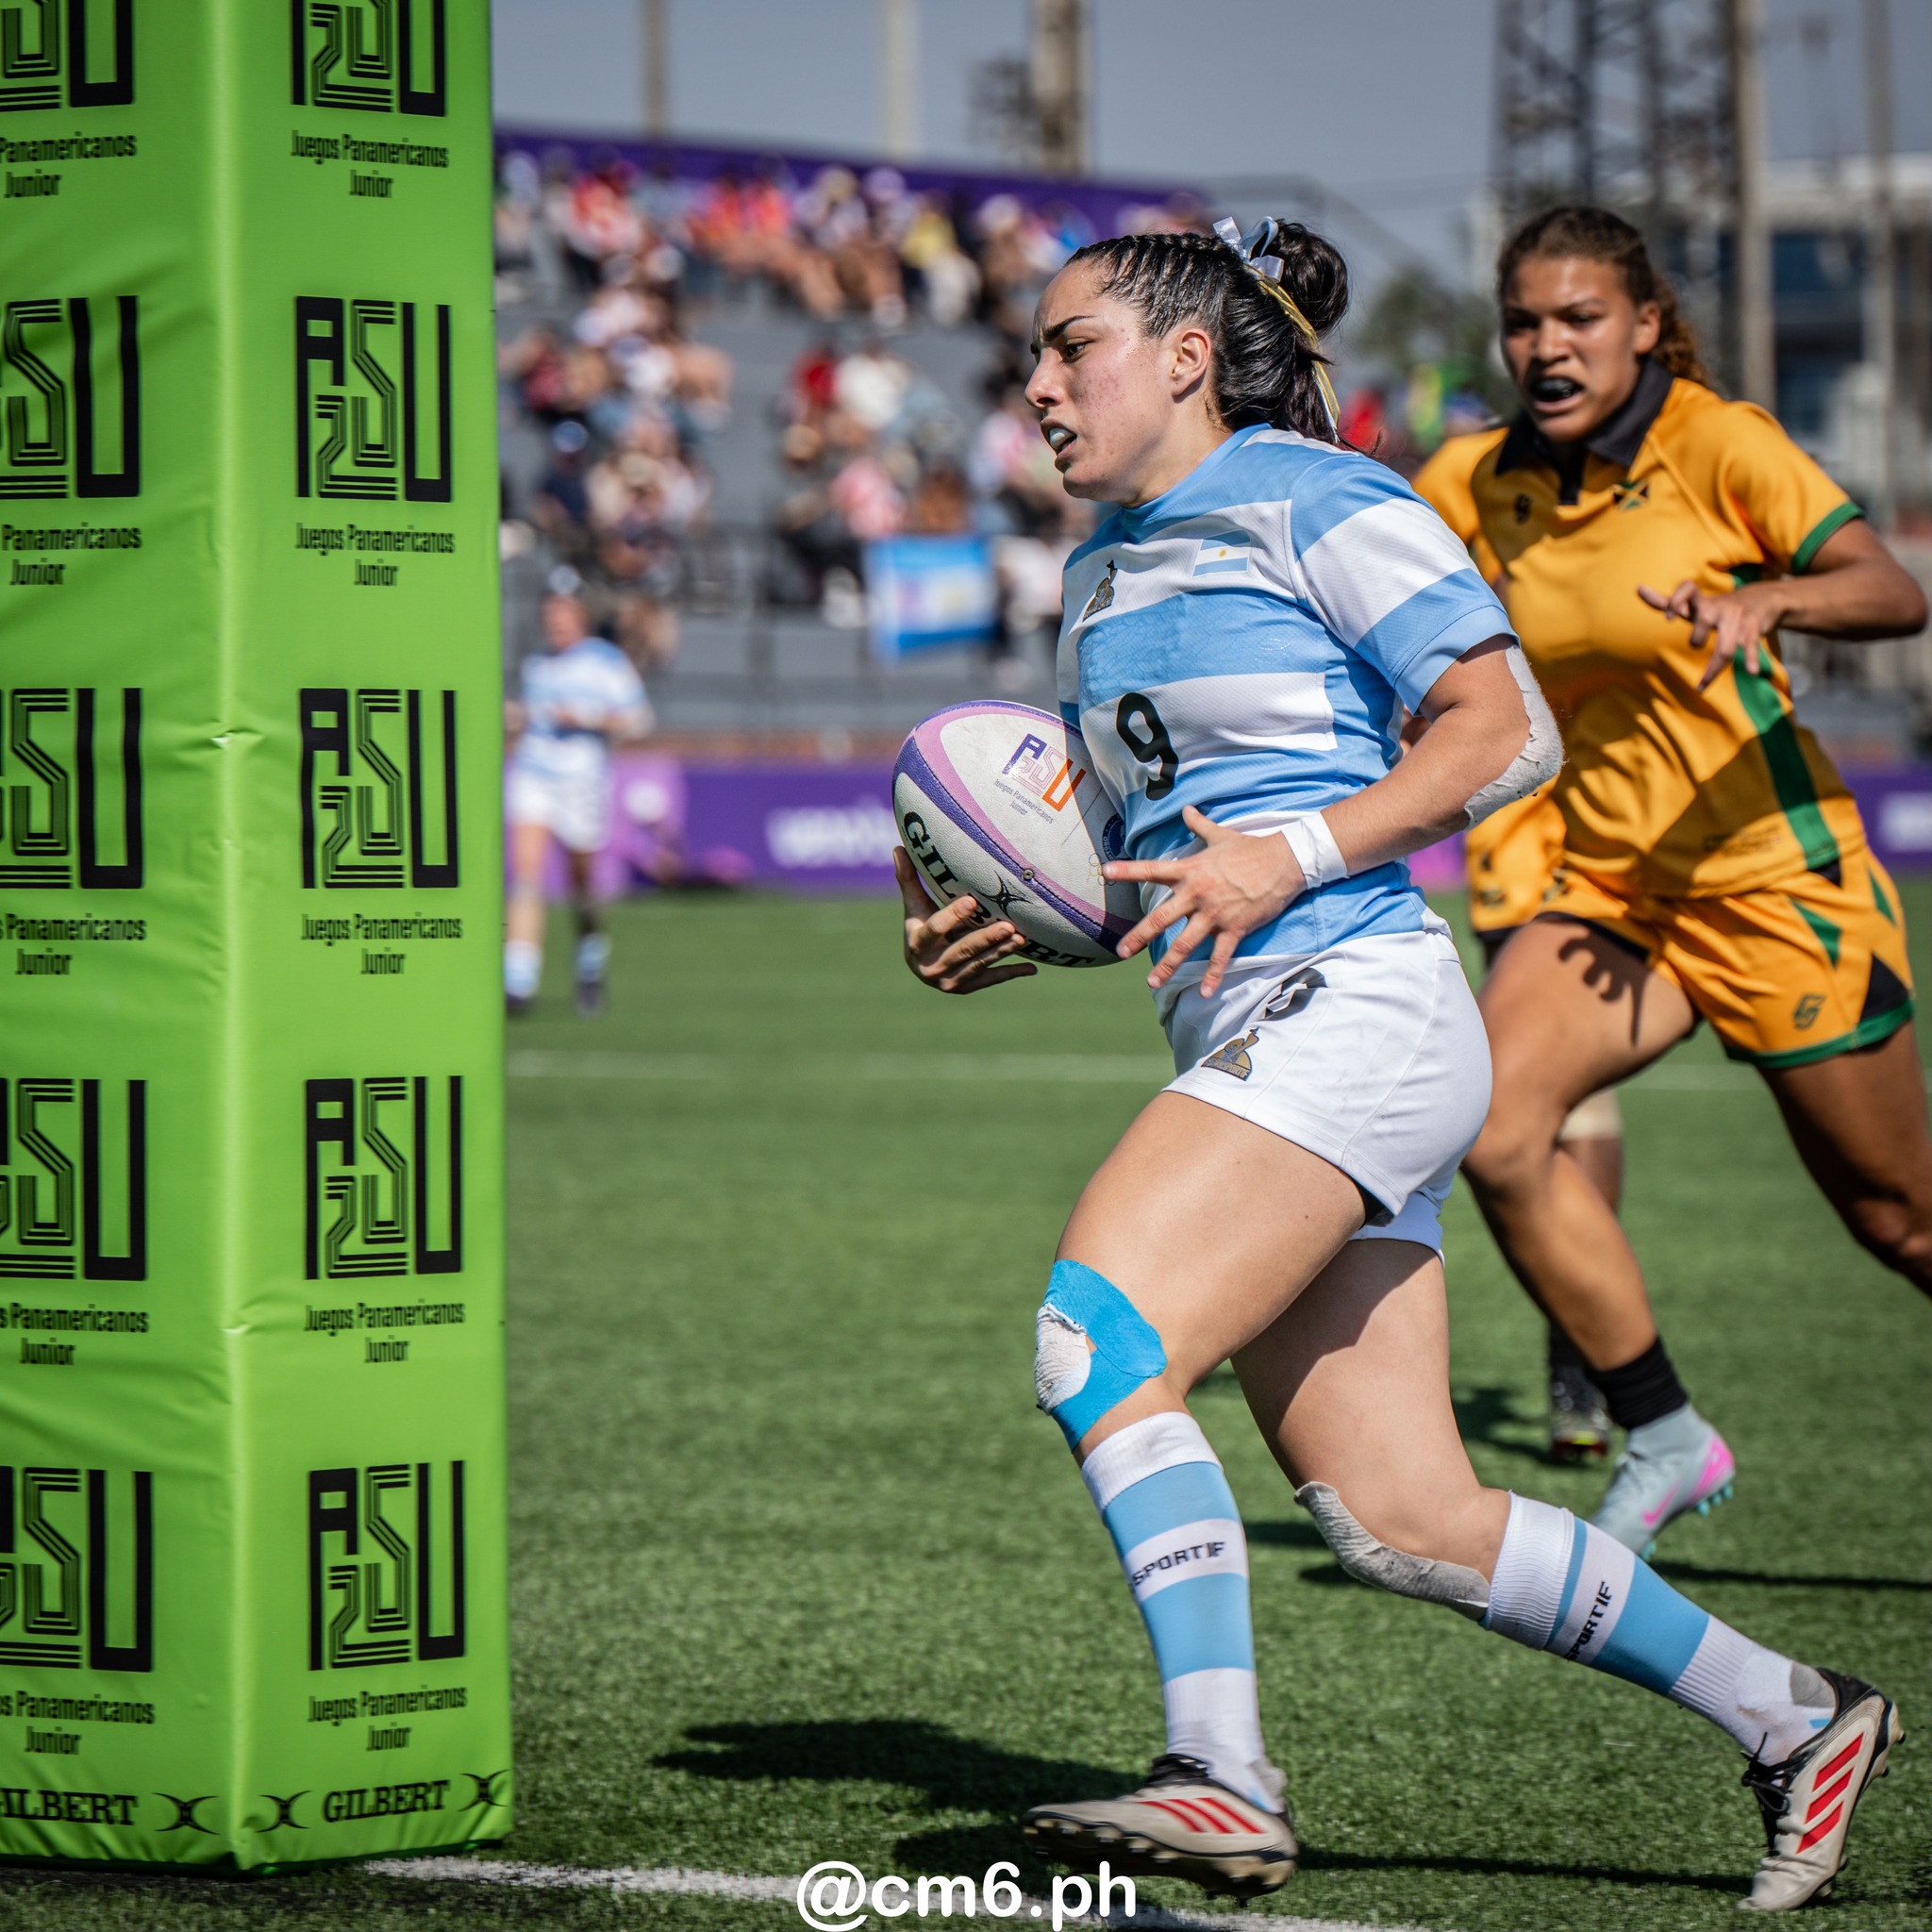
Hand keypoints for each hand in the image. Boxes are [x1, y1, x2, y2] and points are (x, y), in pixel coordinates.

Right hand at [893, 847, 1037, 993]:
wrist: (922, 965)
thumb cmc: (921, 926)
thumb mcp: (914, 906)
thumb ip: (908, 879)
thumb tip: (897, 846)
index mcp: (917, 943)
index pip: (935, 929)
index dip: (952, 916)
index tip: (972, 901)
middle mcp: (930, 967)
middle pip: (962, 950)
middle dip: (986, 938)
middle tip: (1009, 925)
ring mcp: (948, 981)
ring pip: (979, 964)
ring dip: (1001, 952)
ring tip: (1021, 938)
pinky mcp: (965, 988)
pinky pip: (990, 980)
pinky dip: (1010, 973)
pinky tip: (1031, 969)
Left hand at [1103, 805, 1303, 995]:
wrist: (1285, 861)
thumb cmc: (1251, 848)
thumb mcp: (1221, 835)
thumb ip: (1199, 824)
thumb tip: (1186, 808)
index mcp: (1191, 871)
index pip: (1153, 869)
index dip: (1128, 870)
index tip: (1106, 872)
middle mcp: (1197, 894)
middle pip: (1161, 918)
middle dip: (1139, 936)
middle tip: (1121, 951)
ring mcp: (1215, 913)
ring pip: (1186, 944)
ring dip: (1168, 964)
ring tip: (1151, 981)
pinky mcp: (1234, 928)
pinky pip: (1221, 956)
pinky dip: (1213, 976)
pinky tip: (1203, 993)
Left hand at [1638, 578, 1789, 690]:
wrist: (1761, 598)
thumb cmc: (1716, 608)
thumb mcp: (1693, 605)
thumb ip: (1665, 601)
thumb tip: (1638, 589)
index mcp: (1702, 602)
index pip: (1688, 588)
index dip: (1678, 599)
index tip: (1669, 618)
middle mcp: (1719, 607)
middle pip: (1704, 622)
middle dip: (1696, 639)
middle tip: (1694, 646)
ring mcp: (1738, 617)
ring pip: (1725, 646)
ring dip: (1713, 669)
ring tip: (1700, 687)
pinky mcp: (1754, 627)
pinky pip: (1751, 646)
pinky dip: (1752, 659)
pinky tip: (1752, 672)